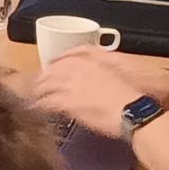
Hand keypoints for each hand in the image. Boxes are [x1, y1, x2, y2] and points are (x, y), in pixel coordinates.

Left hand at [32, 47, 146, 136]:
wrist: (135, 111)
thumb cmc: (132, 94)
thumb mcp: (117, 73)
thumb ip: (101, 70)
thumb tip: (94, 77)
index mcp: (90, 62)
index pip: (64, 58)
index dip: (54, 63)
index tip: (49, 67)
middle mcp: (77, 70)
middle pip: (52, 71)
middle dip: (43, 77)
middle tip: (37, 84)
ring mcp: (71, 86)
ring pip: (47, 85)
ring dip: (39, 90)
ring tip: (33, 96)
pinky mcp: (68, 103)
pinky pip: (48, 102)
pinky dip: (41, 104)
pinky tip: (37, 108)